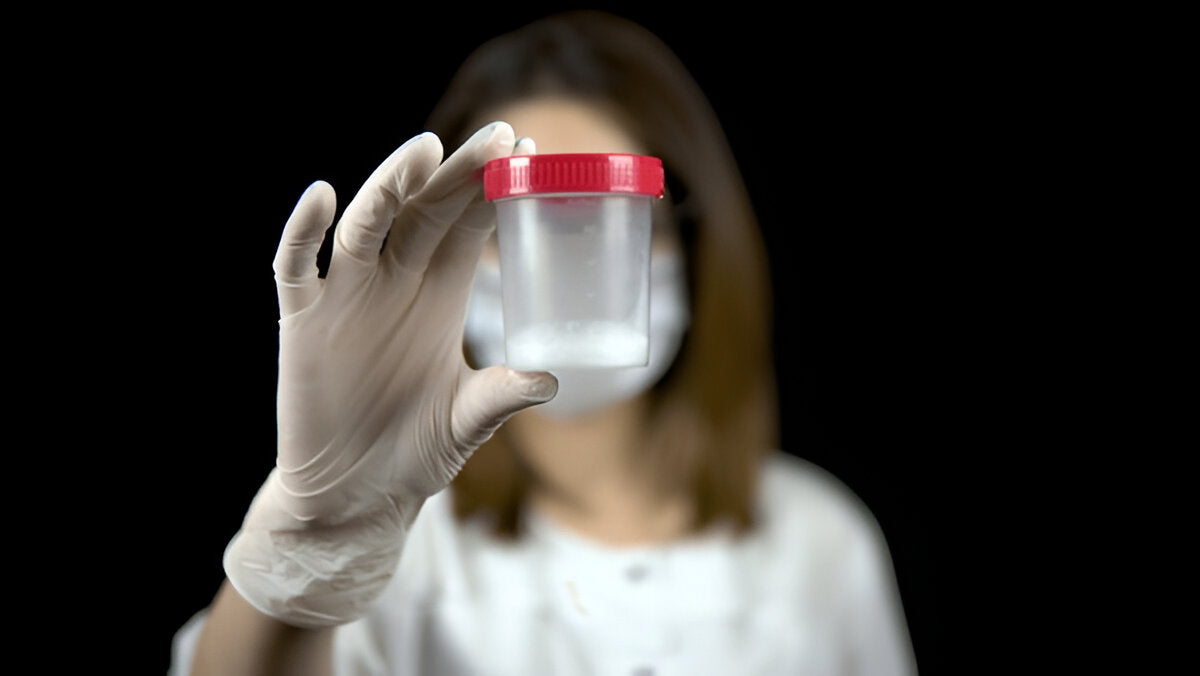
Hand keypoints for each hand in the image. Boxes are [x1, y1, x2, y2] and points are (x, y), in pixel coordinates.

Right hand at [224, 123, 554, 627]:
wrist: (356, 497)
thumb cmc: (415, 452)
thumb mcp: (467, 420)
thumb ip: (502, 394)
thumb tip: (551, 376)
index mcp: (441, 292)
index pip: (471, 221)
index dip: (497, 186)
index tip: (533, 149)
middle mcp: (396, 281)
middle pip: (427, 208)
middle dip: (460, 172)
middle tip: (499, 137)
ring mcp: (348, 295)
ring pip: (368, 223)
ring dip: (392, 183)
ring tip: (425, 150)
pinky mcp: (304, 321)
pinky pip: (297, 265)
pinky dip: (304, 231)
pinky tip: (321, 196)